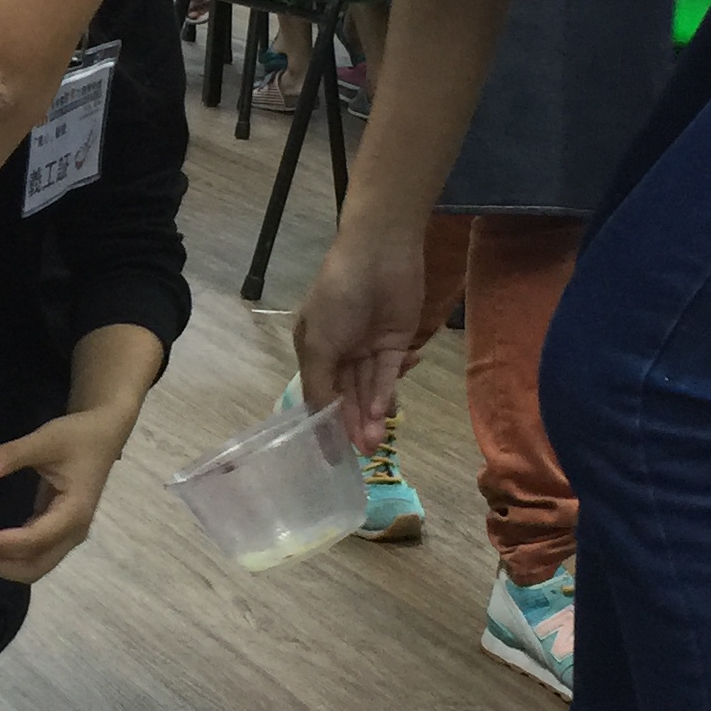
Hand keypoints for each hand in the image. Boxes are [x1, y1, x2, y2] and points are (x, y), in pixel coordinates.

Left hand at [0, 406, 132, 583]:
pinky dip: (9, 554)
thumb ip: (12, 454)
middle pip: (34, 567)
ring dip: (2, 563)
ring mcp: (67, 535)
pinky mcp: (58, 530)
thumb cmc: (79, 437)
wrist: (103, 434)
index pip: (33, 540)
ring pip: (34, 565)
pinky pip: (34, 553)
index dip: (0, 544)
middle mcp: (73, 532)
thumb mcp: (46, 439)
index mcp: (73, 513)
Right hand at [294, 214, 427, 450]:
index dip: (324, 424)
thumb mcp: (318, 342)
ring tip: (376, 441)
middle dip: (353, 424)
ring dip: (371, 414)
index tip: (331, 456)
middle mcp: (341, 352)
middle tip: (364, 453)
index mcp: (314, 349)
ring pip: (369, 389)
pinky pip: (389, 373)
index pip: (318, 395)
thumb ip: (321, 383)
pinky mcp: (396, 342)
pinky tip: (384, 411)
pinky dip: (386, 391)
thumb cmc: (337, 295)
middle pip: (347, 396)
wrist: (378, 254)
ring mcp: (368, 347)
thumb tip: (323, 418)